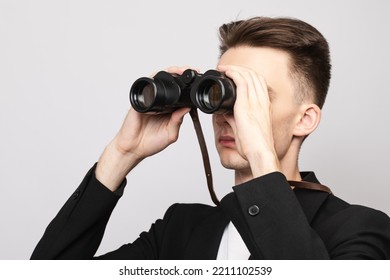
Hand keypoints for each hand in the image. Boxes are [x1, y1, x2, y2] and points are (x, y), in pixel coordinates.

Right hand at [96, 66, 194, 190]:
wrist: (133, 149)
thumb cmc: (150, 143)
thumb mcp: (170, 134)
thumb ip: (178, 121)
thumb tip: (188, 107)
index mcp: (170, 110)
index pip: (180, 94)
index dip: (189, 86)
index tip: (198, 79)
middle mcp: (161, 102)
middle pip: (170, 83)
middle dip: (180, 73)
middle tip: (191, 70)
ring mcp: (149, 100)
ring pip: (158, 80)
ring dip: (169, 73)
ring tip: (179, 71)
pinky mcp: (140, 101)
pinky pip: (146, 87)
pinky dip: (154, 80)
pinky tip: (163, 80)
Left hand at [217, 65, 280, 176]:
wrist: (260, 152)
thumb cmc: (254, 145)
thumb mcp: (244, 127)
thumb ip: (234, 118)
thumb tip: (223, 112)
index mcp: (264, 106)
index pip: (259, 82)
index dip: (249, 74)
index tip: (237, 73)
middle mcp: (262, 101)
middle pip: (254, 75)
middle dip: (240, 68)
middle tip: (228, 68)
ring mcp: (255, 102)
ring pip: (247, 75)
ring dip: (235, 68)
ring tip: (224, 67)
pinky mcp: (246, 105)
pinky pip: (241, 81)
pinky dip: (233, 73)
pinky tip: (225, 71)